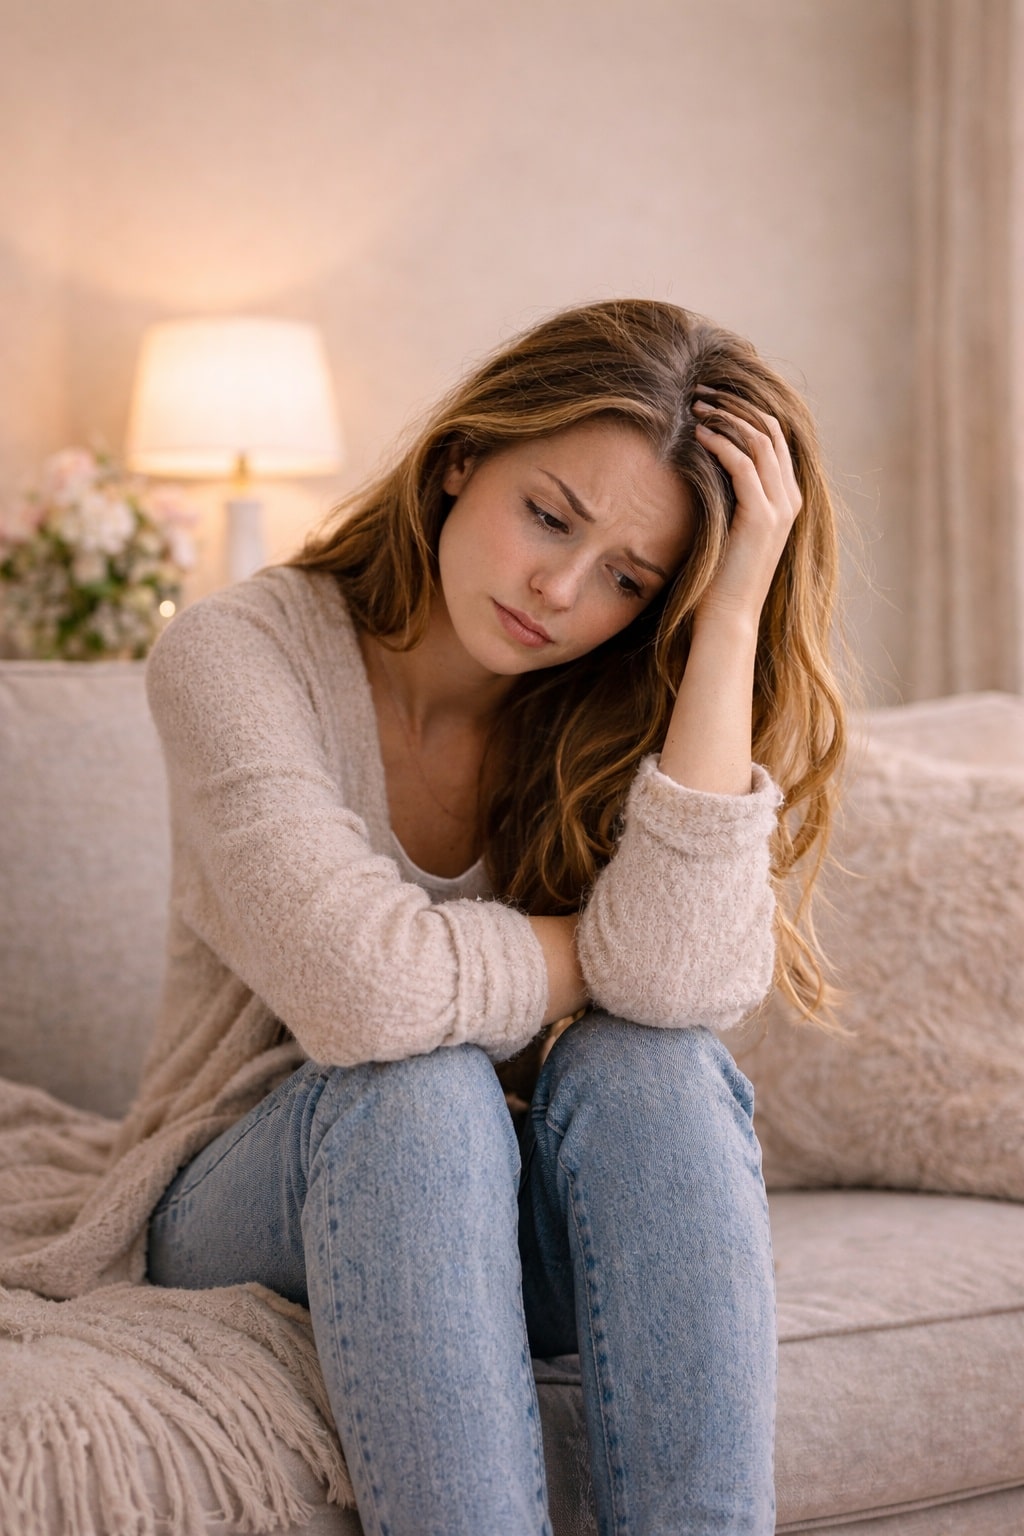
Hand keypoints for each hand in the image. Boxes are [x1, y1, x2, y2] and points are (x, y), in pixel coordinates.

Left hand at [692, 388, 801, 624]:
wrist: (728, 616)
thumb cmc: (719, 576)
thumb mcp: (728, 525)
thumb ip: (728, 494)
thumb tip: (704, 460)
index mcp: (786, 498)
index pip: (774, 437)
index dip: (745, 410)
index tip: (713, 398)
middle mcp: (790, 498)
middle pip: (770, 430)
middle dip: (736, 404)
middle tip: (702, 392)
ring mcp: (780, 507)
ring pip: (759, 441)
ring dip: (726, 417)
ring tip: (696, 406)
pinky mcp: (762, 517)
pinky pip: (743, 464)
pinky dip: (721, 443)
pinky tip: (698, 434)